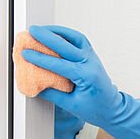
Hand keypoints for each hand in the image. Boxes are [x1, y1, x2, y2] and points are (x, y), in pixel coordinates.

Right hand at [20, 24, 139, 138]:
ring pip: (75, 38)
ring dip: (57, 31)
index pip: (60, 65)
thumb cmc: (96, 109)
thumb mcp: (72, 105)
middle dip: (47, 37)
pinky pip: (79, 39)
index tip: (26, 54)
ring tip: (41, 29)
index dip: (41, 59)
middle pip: (67, 46)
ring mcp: (92, 58)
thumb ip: (53, 94)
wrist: (113, 109)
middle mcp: (91, 64)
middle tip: (31, 32)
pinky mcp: (91, 55)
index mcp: (87, 77)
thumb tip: (35, 85)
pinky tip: (54, 33)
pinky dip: (66, 34)